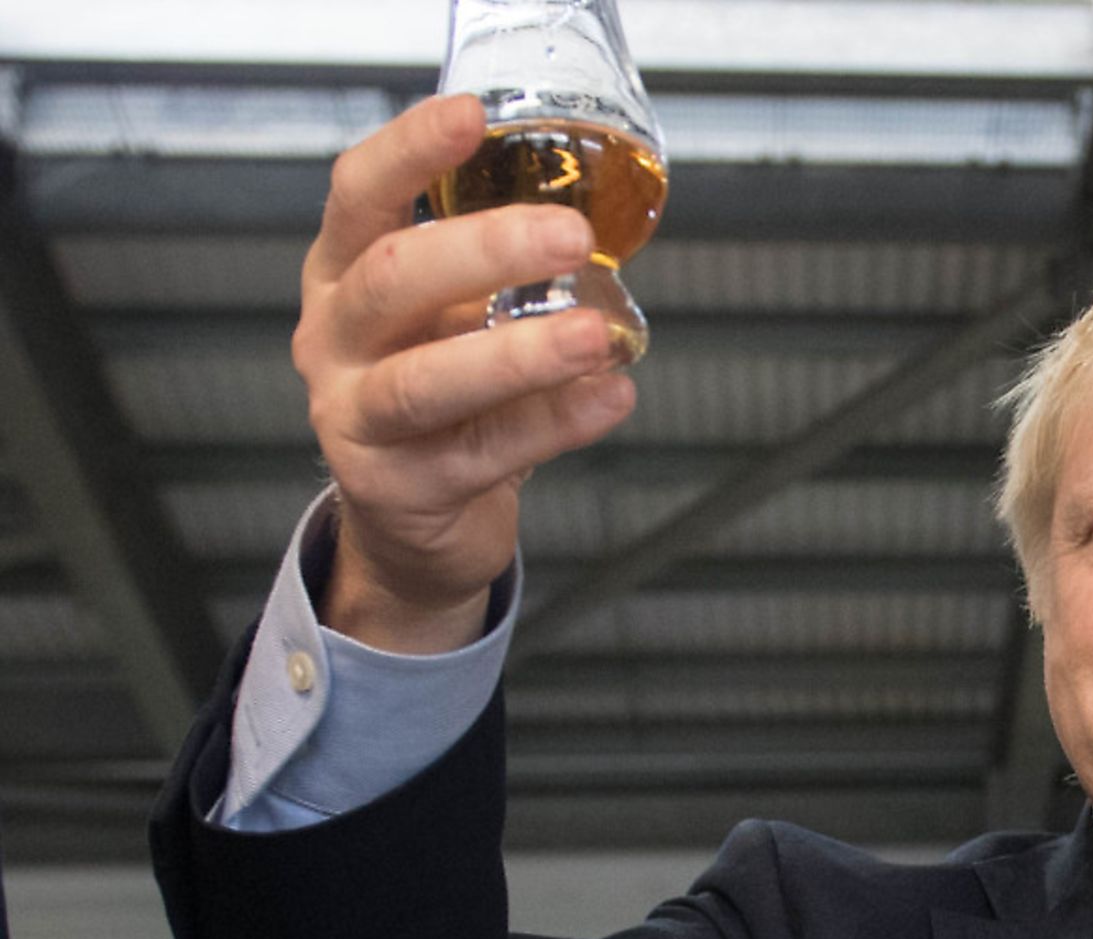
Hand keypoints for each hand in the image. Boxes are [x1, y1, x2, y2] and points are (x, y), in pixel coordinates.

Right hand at [294, 95, 636, 652]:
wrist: (413, 519)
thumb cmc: (442, 393)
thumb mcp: (450, 314)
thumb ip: (497, 268)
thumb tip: (603, 213)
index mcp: (345, 273)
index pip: (360, 194)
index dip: (409, 152)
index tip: (470, 116)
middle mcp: (336, 338)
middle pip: (393, 278)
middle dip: (485, 250)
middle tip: (570, 236)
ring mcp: (355, 417)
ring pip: (425, 380)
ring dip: (518, 355)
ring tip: (592, 336)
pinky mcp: (397, 487)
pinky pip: (481, 452)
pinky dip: (553, 424)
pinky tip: (607, 398)